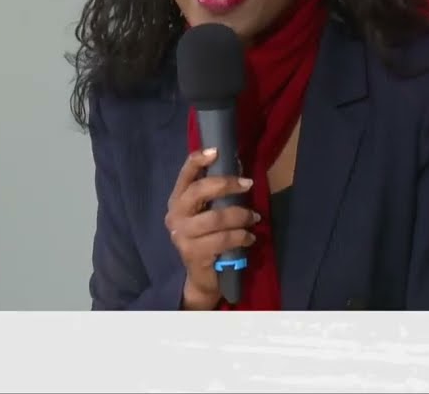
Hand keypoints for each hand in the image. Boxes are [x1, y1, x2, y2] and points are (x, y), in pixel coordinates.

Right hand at [164, 147, 257, 309]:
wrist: (202, 277)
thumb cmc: (208, 239)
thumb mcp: (208, 214)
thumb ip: (216, 195)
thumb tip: (239, 167)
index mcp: (177, 201)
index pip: (185, 176)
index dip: (198, 161)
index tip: (216, 151)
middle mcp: (174, 215)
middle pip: (198, 191)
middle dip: (226, 184)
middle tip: (248, 184)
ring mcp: (181, 235)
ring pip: (216, 218)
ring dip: (241, 215)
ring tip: (254, 218)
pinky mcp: (193, 253)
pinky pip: (223, 240)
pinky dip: (241, 236)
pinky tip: (249, 238)